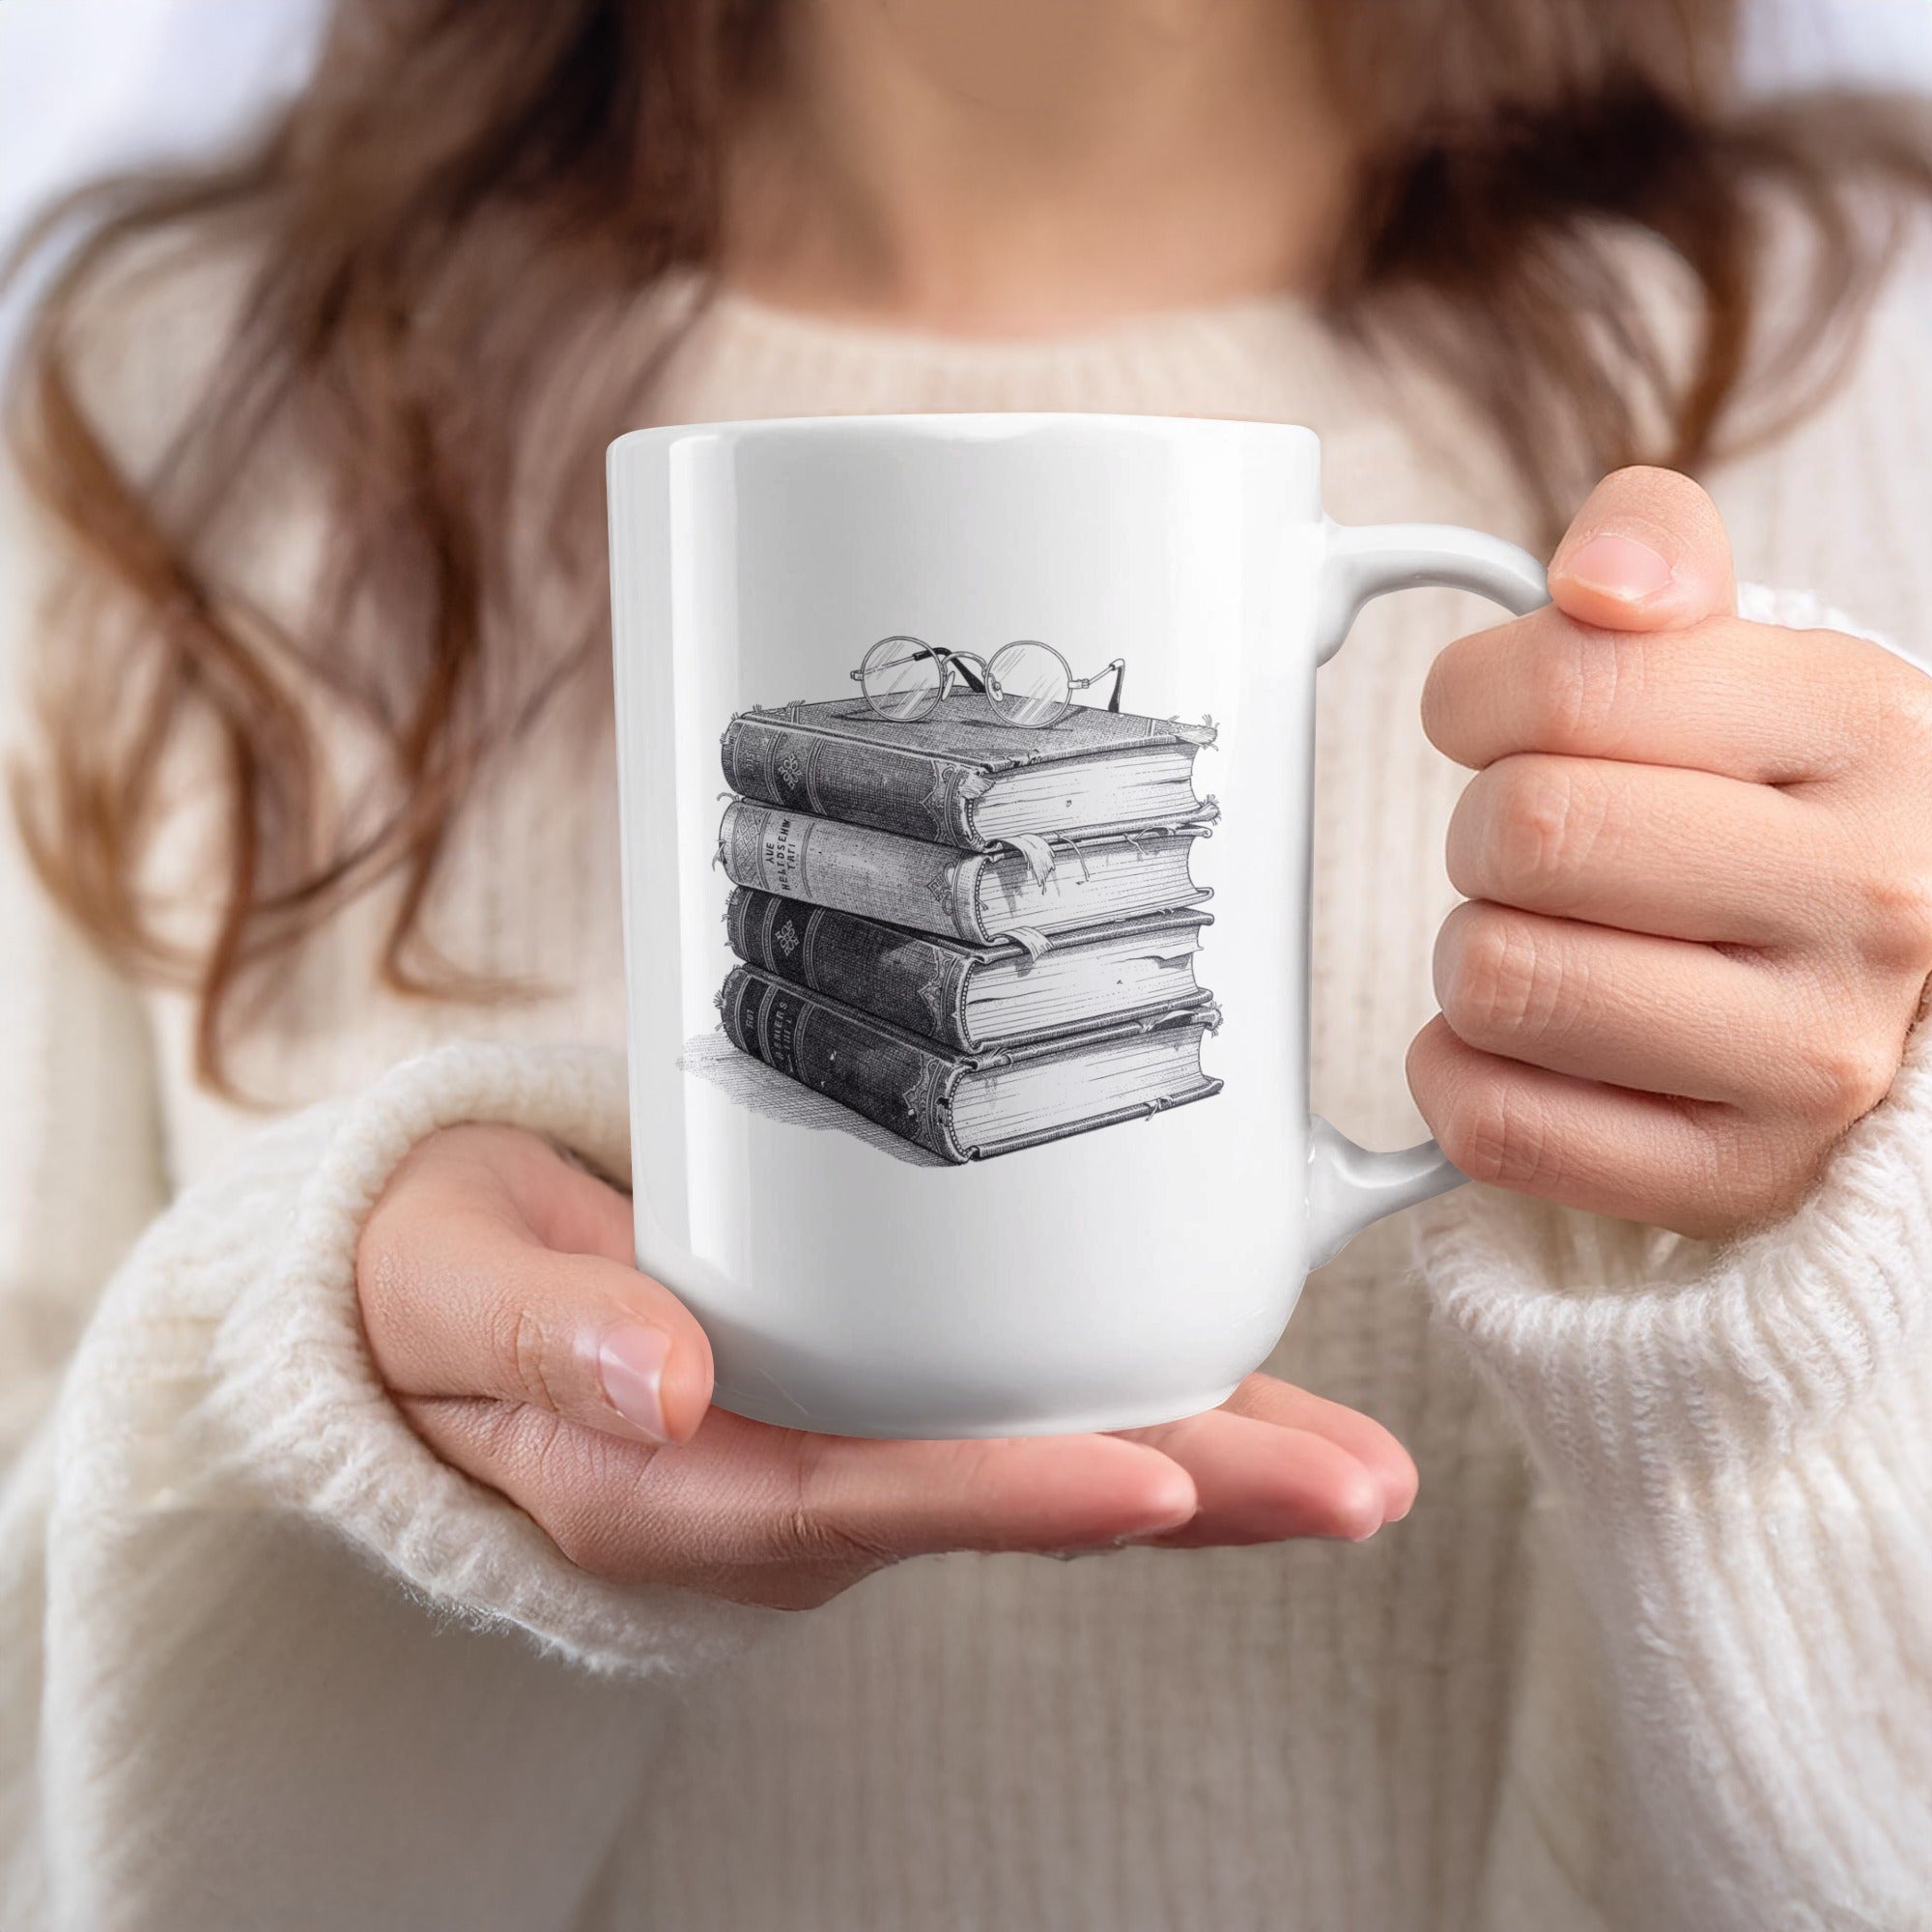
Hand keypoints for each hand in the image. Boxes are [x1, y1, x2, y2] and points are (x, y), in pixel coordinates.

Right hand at [356, 1124, 1416, 1608]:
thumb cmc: (442, 1284)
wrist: (444, 1295)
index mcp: (678, 1485)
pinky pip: (1019, 1406)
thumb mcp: (448, 1288)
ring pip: (1039, 1461)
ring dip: (1205, 1462)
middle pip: (1002, 1497)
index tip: (1152, 1482)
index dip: (1010, 1496)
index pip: (863, 1499)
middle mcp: (788, 1487)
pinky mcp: (874, 1392)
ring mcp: (842, 1446)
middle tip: (1354, 1489)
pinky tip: (1249, 1386)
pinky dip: (1140, 1398)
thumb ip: (539, 1333)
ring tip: (1358, 1463)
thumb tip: (658, 1379)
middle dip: (1186, 1497)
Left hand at [1410, 466, 1931, 1239]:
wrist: (1891, 986)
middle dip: (1481, 829)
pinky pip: (1494, 1124)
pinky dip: (1459, 1074)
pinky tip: (1523, 1042)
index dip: (1474, 697)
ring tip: (1547, 940)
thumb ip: (1656, 553)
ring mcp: (1812, 1060)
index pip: (1569, 684)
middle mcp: (1871, 899)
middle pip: (1521, 834)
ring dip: (1473, 952)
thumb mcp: (1747, 654)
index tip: (1492, 721)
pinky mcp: (1734, 1177)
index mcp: (1867, 728)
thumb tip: (1595, 581)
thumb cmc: (1779, 808)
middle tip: (1532, 846)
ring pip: (1496, 980)